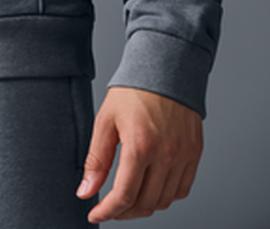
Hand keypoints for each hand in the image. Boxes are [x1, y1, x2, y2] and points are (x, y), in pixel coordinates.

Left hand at [76, 86, 203, 221]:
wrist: (165, 67)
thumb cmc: (133, 90)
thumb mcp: (106, 120)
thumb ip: (96, 160)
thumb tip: (85, 191)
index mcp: (141, 145)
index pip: (124, 195)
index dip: (108, 211)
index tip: (95, 214)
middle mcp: (166, 154)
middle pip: (145, 203)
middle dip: (123, 212)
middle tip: (109, 207)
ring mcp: (184, 155)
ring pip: (164, 200)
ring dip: (144, 206)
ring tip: (127, 197)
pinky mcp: (195, 153)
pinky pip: (182, 189)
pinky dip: (165, 195)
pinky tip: (150, 187)